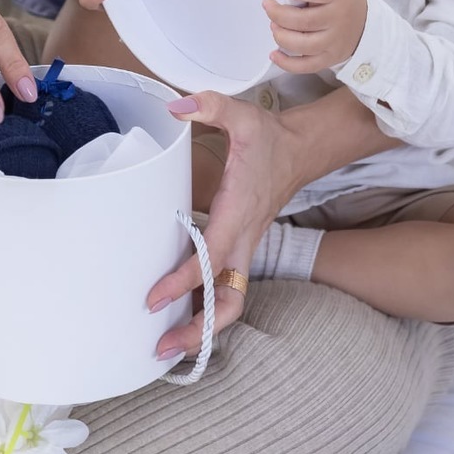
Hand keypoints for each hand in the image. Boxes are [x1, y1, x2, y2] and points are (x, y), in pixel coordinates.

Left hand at [148, 91, 296, 359]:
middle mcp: (244, 240)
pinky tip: (179, 316)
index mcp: (239, 214)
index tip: (152, 298)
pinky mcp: (242, 249)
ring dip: (203, 327)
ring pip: (231, 303)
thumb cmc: (269, 138)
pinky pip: (226, 289)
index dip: (181, 282)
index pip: (210, 259)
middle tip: (161, 347)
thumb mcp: (243, 115)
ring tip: (167, 346)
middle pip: (228, 301)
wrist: (301, 150)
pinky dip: (206, 308)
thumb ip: (210, 106)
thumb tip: (176, 107)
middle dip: (198, 329)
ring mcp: (245, 249)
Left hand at [262, 0, 366, 73]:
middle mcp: (337, 18)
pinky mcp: (330, 58)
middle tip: (268, 6)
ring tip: (274, 25)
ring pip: (302, 44)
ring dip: (280, 35)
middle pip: (302, 20)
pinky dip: (286, 63)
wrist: (366, 23)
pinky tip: (275, 53)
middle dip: (277, 14)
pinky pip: (306, 66)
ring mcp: (334, 41)